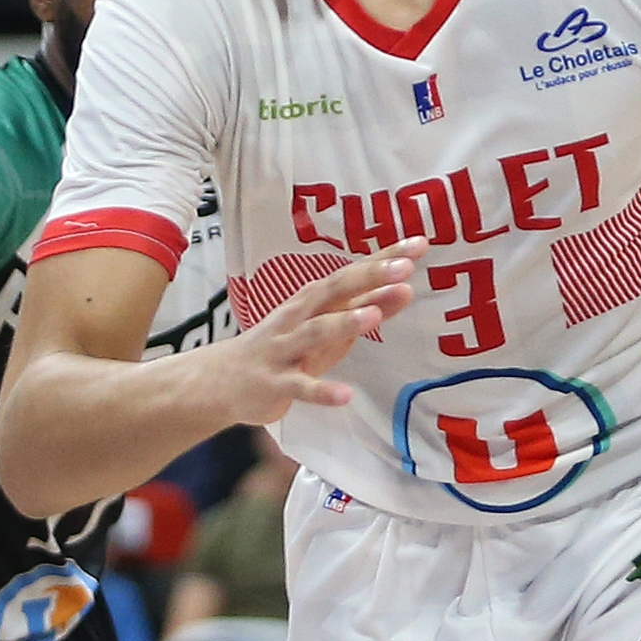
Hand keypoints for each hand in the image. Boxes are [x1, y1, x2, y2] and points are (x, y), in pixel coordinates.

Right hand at [207, 255, 416, 419]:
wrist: (221, 380)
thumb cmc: (284, 346)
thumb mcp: (326, 326)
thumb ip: (364, 308)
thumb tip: (405, 290)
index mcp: (314, 300)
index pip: (353, 273)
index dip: (385, 259)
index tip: (419, 244)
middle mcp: (299, 317)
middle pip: (334, 292)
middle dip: (369, 279)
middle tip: (404, 269)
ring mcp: (285, 348)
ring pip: (315, 332)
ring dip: (344, 323)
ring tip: (372, 316)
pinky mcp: (275, 382)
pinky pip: (300, 387)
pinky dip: (322, 390)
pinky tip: (345, 395)